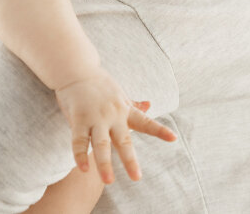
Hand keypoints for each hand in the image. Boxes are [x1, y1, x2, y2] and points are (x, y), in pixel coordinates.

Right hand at [54, 70, 176, 183]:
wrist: (76, 69)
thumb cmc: (98, 84)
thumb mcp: (119, 94)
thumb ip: (133, 104)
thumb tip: (150, 105)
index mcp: (124, 110)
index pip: (145, 122)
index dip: (159, 130)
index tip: (173, 138)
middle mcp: (112, 115)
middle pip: (123, 140)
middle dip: (130, 160)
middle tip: (136, 177)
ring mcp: (95, 117)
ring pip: (101, 144)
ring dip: (104, 163)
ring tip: (109, 181)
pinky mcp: (78, 118)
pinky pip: (79, 140)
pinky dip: (80, 155)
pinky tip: (83, 168)